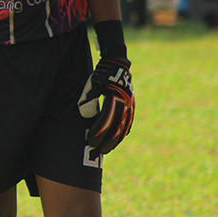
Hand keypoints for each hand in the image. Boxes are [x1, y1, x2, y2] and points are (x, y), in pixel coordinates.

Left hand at [78, 20, 133, 153]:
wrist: (116, 65)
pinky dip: (123, 132)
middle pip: (116, 127)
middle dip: (107, 141)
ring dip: (115, 140)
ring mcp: (130, 105)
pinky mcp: (131, 106)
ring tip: (106, 149)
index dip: (98, 133)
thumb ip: (87, 99)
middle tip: (97, 151)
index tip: (90, 141)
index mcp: (114, 98)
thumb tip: (86, 116)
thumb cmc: (99, 75)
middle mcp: (125, 103)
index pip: (105, 120)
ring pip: (124, 127)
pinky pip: (128, 122)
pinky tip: (117, 139)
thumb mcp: (91, 84)